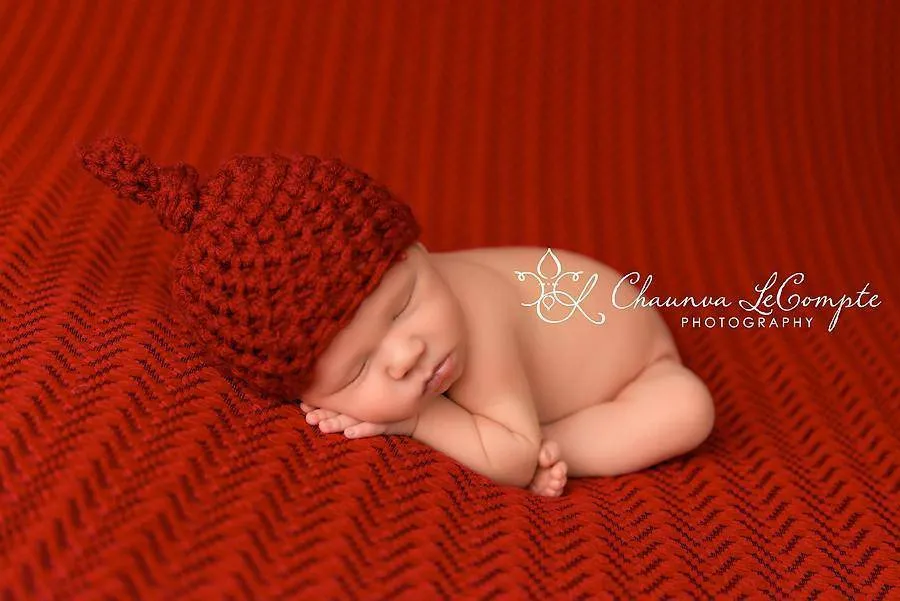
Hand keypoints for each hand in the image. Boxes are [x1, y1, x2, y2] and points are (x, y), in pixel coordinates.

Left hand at [300, 402, 417, 437]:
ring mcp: (378, 413)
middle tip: (307, 417)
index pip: (336, 399)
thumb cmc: (389, 405)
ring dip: (338, 422)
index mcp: (359, 397)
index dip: (319, 401)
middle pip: (341, 408)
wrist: (422, 412)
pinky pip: (376, 427)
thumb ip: (350, 396)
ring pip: (354, 417)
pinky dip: (363, 430)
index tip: (302, 404)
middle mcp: (366, 403)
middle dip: (323, 412)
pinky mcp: (391, 422)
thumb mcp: (371, 399)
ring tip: (322, 426)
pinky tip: (349, 434)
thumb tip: (315, 399)